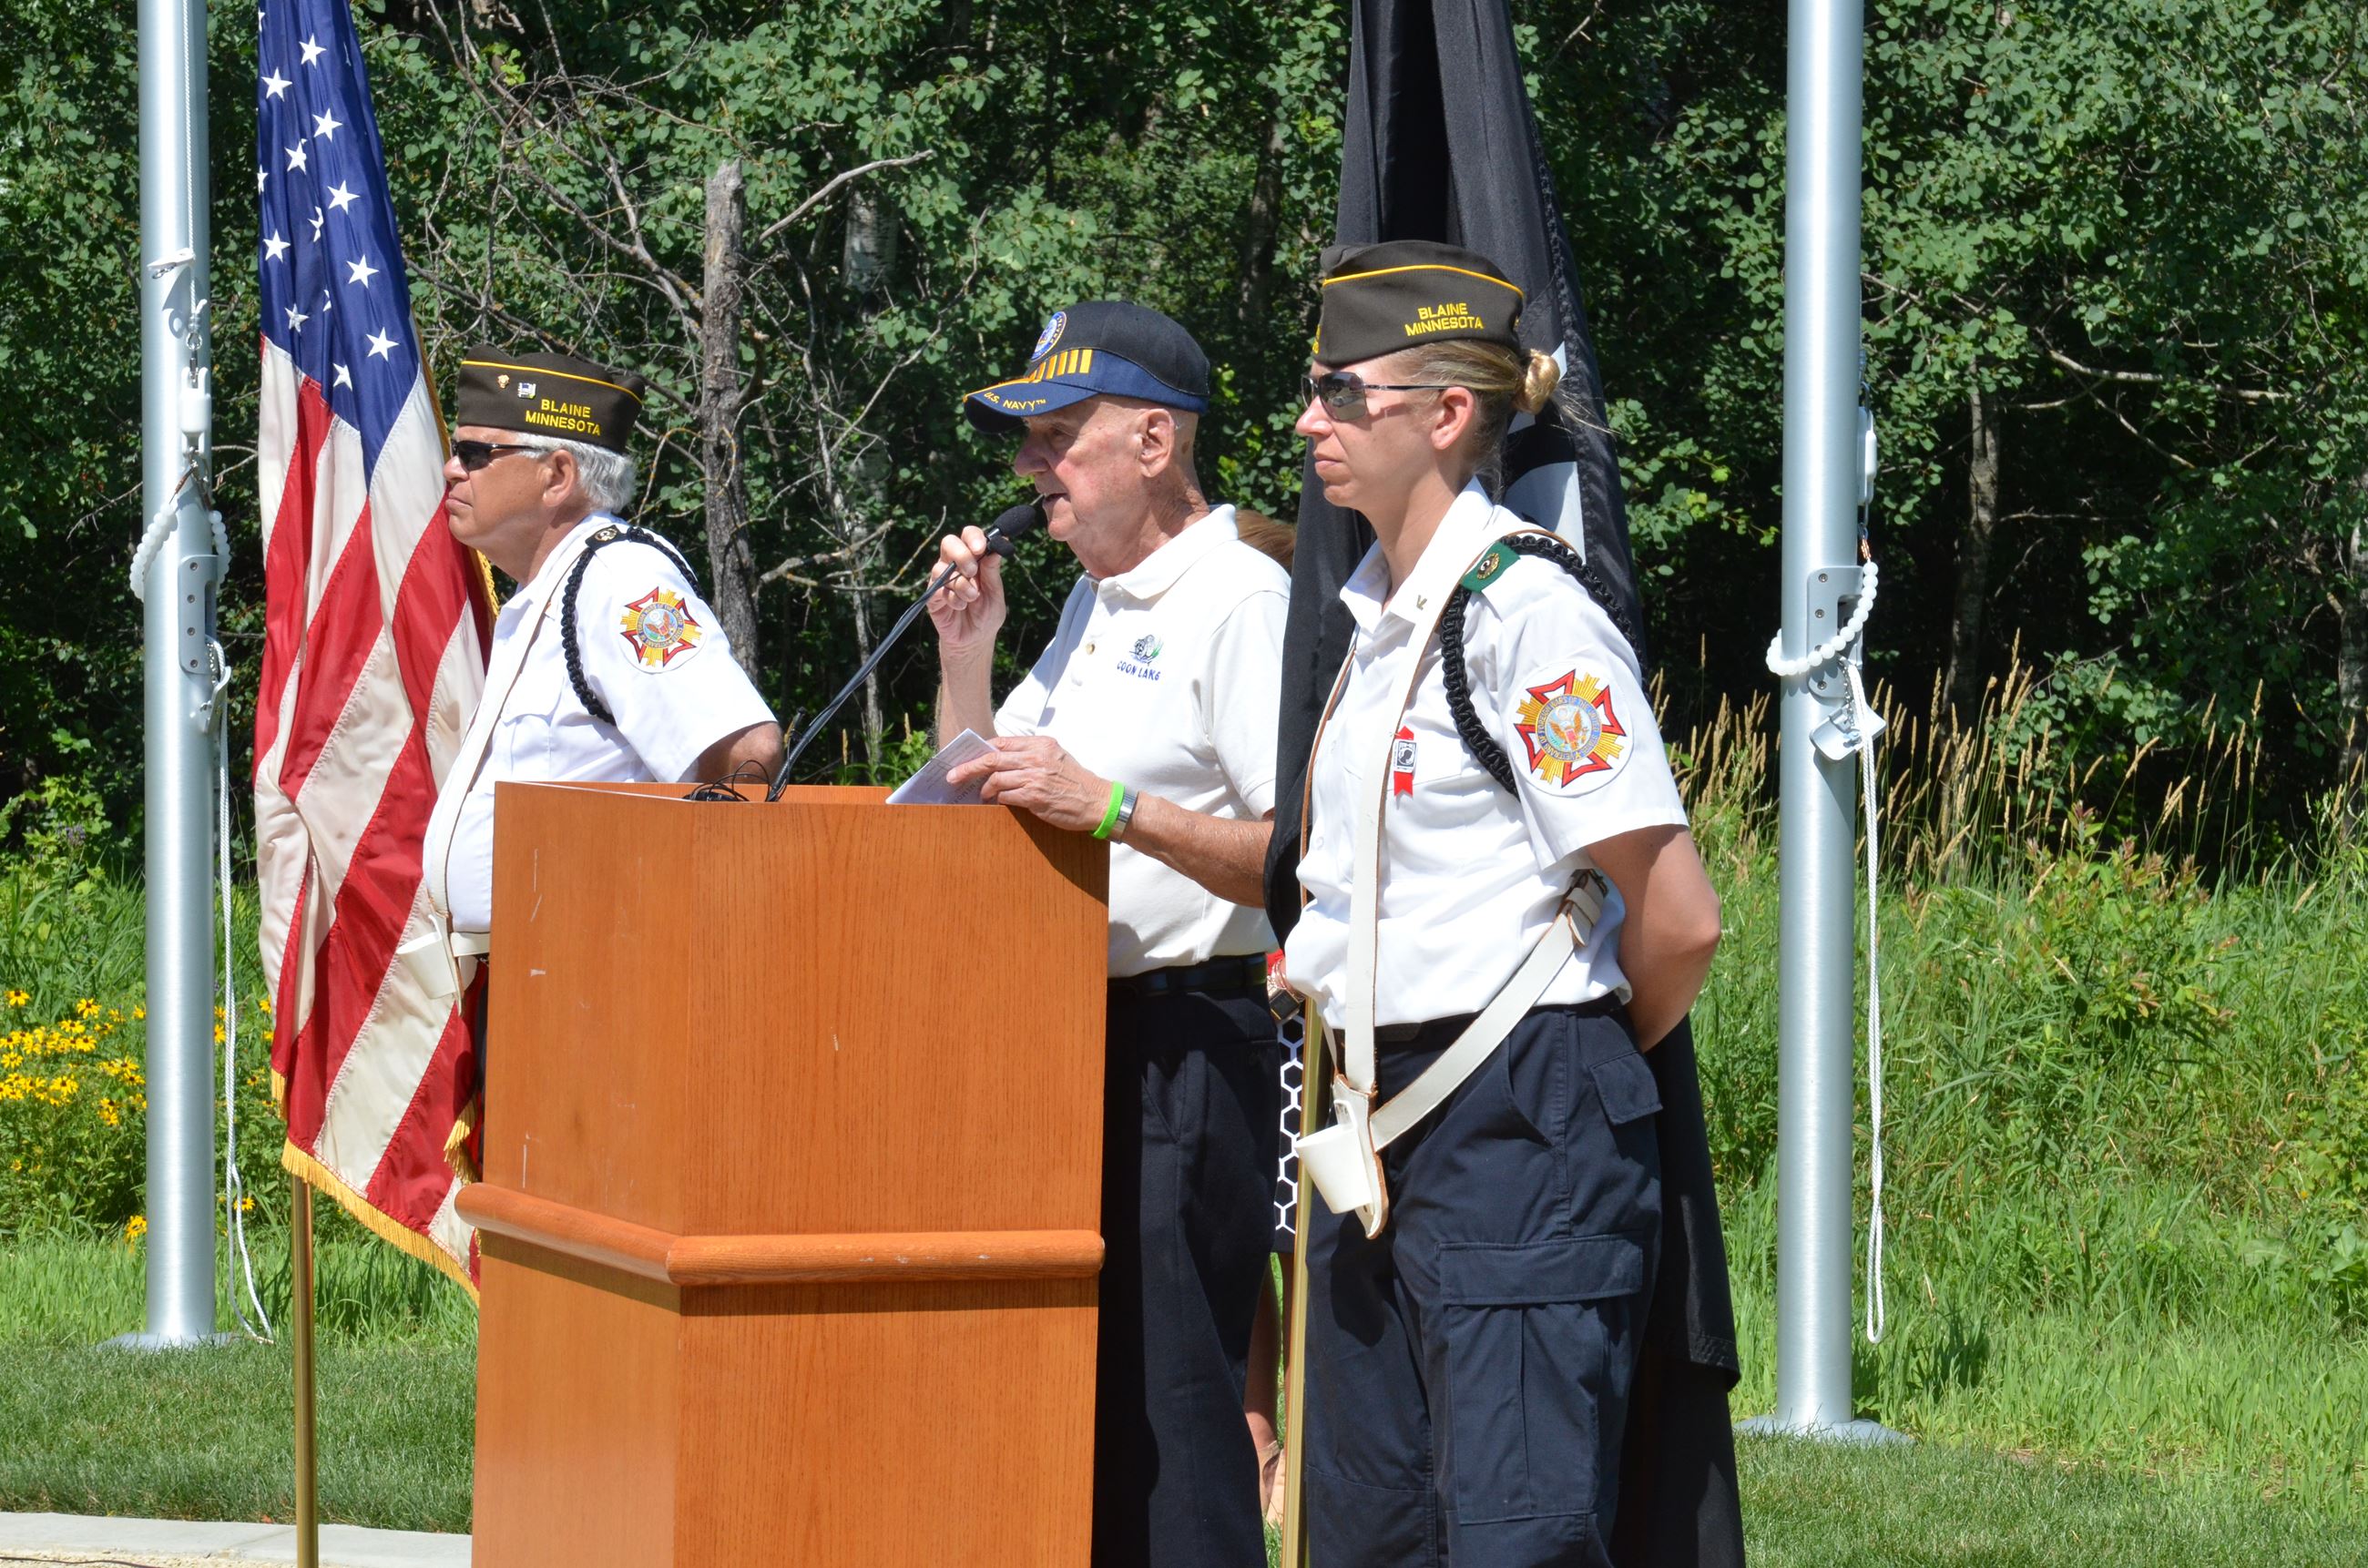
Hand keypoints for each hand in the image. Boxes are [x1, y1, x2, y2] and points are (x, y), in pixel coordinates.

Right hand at [926, 526, 1006, 656]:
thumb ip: (992, 572)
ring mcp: (942, 579)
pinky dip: (953, 598)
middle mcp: (955, 564)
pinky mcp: (932, 595)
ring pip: (942, 567)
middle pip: (949, 542)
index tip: (981, 548)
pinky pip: (938, 588)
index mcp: (974, 559)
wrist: (974, 641)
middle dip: (962, 554)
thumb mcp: (995, 594)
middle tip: (972, 571)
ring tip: (971, 598)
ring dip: (960, 583)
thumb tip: (997, 548)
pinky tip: (960, 607)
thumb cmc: (986, 615)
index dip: (974, 537)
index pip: (969, 536)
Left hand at [946, 736, 1110, 832]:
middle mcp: (1036, 757)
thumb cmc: (1076, 781)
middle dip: (968, 768)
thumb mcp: (1056, 757)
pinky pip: (1005, 796)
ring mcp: (1035, 777)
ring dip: (984, 789)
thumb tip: (1000, 760)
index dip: (981, 751)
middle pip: (992, 759)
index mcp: (1041, 744)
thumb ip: (1031, 754)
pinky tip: (995, 803)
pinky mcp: (1034, 797)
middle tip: (952, 776)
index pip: (1001, 743)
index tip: (968, 758)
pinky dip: (996, 800)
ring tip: (981, 795)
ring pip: (995, 779)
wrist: (1098, 801)